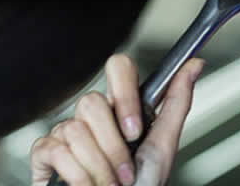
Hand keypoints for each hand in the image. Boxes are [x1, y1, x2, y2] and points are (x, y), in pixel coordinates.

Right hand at [30, 54, 203, 185]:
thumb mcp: (163, 146)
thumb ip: (177, 103)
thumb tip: (195, 64)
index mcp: (120, 109)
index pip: (118, 68)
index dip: (124, 94)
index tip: (135, 130)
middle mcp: (91, 116)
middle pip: (92, 102)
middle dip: (113, 147)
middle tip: (126, 173)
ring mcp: (65, 132)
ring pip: (74, 129)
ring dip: (99, 168)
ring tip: (111, 185)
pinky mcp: (44, 153)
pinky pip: (55, 150)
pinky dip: (77, 176)